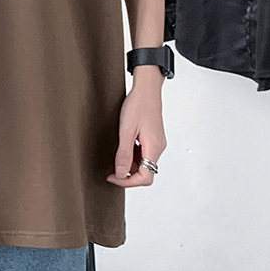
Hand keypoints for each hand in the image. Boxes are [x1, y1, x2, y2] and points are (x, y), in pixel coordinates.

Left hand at [106, 69, 166, 186]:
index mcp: (154, 148)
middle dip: (127, 173)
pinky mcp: (154, 137)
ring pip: (144, 163)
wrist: (146, 89)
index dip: (127, 181)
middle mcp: (158, 148)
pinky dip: (133, 154)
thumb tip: (120, 173)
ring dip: (129, 163)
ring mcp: (157, 143)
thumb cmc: (138, 105)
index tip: (113, 177)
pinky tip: (125, 144)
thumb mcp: (126, 130)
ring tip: (116, 153)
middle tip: (112, 169)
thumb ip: (123, 154)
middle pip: (145, 172)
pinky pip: (144, 153)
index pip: (145, 178)